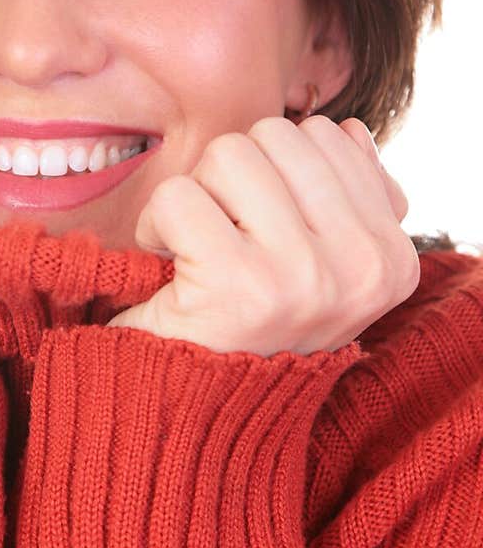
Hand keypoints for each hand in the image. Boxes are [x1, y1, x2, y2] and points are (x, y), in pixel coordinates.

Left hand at [106, 116, 420, 355]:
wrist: (198, 415)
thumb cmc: (250, 328)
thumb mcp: (321, 269)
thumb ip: (348, 197)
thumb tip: (347, 132)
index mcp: (391, 259)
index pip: (328, 138)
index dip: (275, 172)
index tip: (263, 230)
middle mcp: (363, 268)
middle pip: (276, 135)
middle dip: (232, 174)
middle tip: (221, 233)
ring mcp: (305, 276)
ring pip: (228, 155)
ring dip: (196, 194)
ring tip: (198, 246)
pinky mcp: (239, 286)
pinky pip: (180, 195)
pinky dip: (156, 224)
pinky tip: (169, 263)